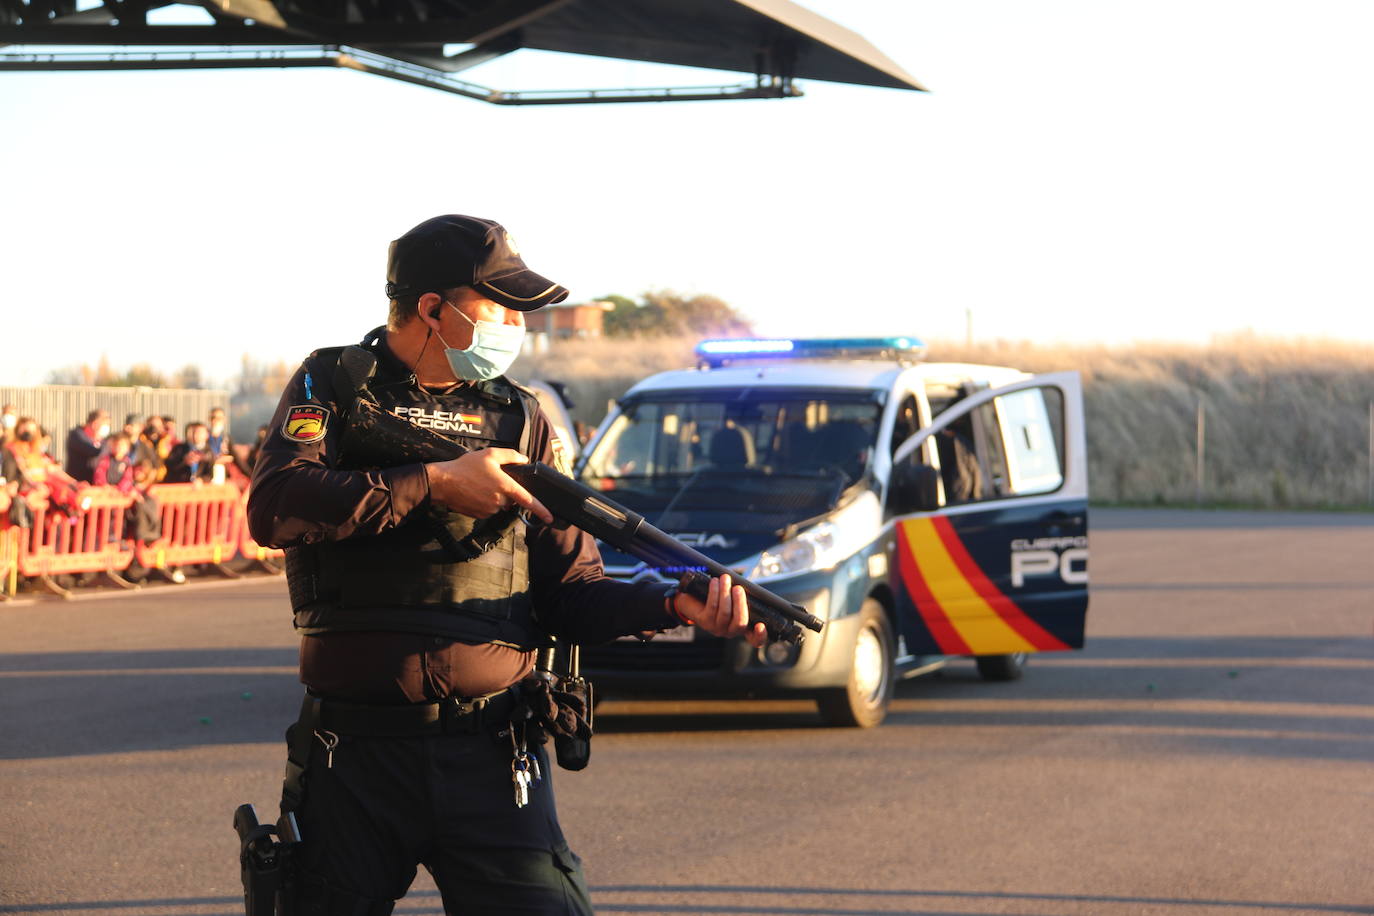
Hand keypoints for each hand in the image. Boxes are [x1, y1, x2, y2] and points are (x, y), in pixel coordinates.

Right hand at [425, 448, 552, 523]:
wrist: (443, 482)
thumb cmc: (465, 467)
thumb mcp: (490, 454)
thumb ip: (511, 456)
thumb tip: (524, 460)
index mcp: (505, 486)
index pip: (528, 501)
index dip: (541, 510)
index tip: (550, 518)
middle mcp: (499, 501)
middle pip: (511, 499)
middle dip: (506, 491)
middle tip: (491, 478)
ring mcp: (489, 510)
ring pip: (500, 504)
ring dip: (495, 496)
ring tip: (480, 483)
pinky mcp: (480, 515)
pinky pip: (489, 509)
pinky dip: (485, 502)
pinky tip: (475, 492)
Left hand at [673, 574, 766, 648]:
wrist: (691, 600)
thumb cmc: (716, 598)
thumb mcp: (731, 599)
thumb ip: (740, 597)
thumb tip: (745, 586)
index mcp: (740, 627)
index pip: (754, 639)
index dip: (760, 636)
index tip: (761, 625)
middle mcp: (729, 631)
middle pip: (740, 623)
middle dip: (740, 603)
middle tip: (738, 588)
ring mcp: (716, 628)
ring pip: (725, 613)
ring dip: (725, 593)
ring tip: (725, 578)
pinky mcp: (704, 622)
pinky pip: (712, 607)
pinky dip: (715, 592)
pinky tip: (714, 582)